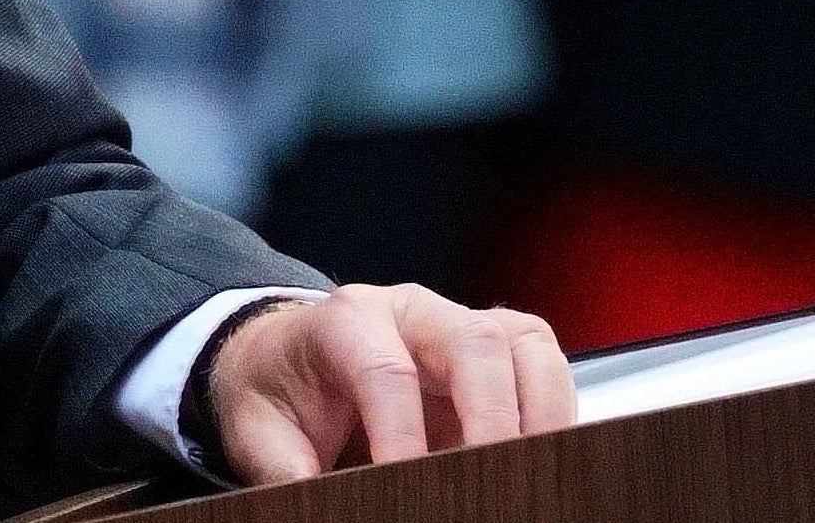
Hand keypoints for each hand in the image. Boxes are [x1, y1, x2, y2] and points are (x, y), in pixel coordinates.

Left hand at [205, 286, 575, 484]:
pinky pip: (544, 366)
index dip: (402, 436)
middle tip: (492, 484)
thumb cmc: (278, 392)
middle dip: (493, 418)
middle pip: (474, 342)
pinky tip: (543, 461)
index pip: (386, 372)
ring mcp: (460, 324)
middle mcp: (411, 311)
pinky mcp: (496, 351)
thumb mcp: (259, 432)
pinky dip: (556, 413)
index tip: (406, 485)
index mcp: (346, 320)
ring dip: (542, 412)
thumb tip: (315, 505)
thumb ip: (286, 470)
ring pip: (524, 344)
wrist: (285, 359)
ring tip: (532, 475)